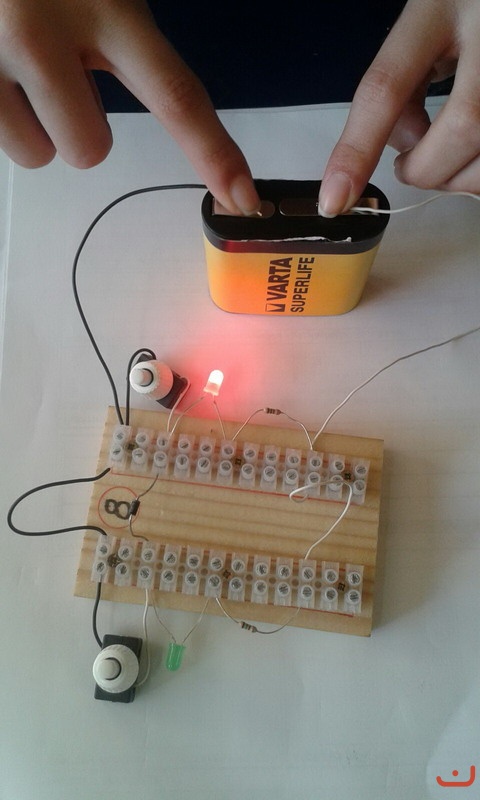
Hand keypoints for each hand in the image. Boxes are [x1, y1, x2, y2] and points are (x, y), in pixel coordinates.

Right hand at [0, 0, 259, 213]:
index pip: (176, 95)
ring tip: (20, 65)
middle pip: (91, 149)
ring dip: (36, 123)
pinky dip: (2, 114)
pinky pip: (0, 141)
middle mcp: (48, 34)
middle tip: (61, 73)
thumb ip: (125, 34)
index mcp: (108, 6)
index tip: (243, 199)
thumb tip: (165, 91)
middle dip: (82, 126)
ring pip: (37, 154)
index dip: (214, 153)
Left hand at [319, 0, 479, 215]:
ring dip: (459, 177)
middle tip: (410, 166)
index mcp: (440, 6)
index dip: (357, 150)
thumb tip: (406, 149)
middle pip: (462, 127)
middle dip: (428, 169)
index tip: (334, 198)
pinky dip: (477, 171)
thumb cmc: (462, 9)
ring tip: (444, 157)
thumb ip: (401, 85)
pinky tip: (469, 151)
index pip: (386, 87)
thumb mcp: (423, 30)